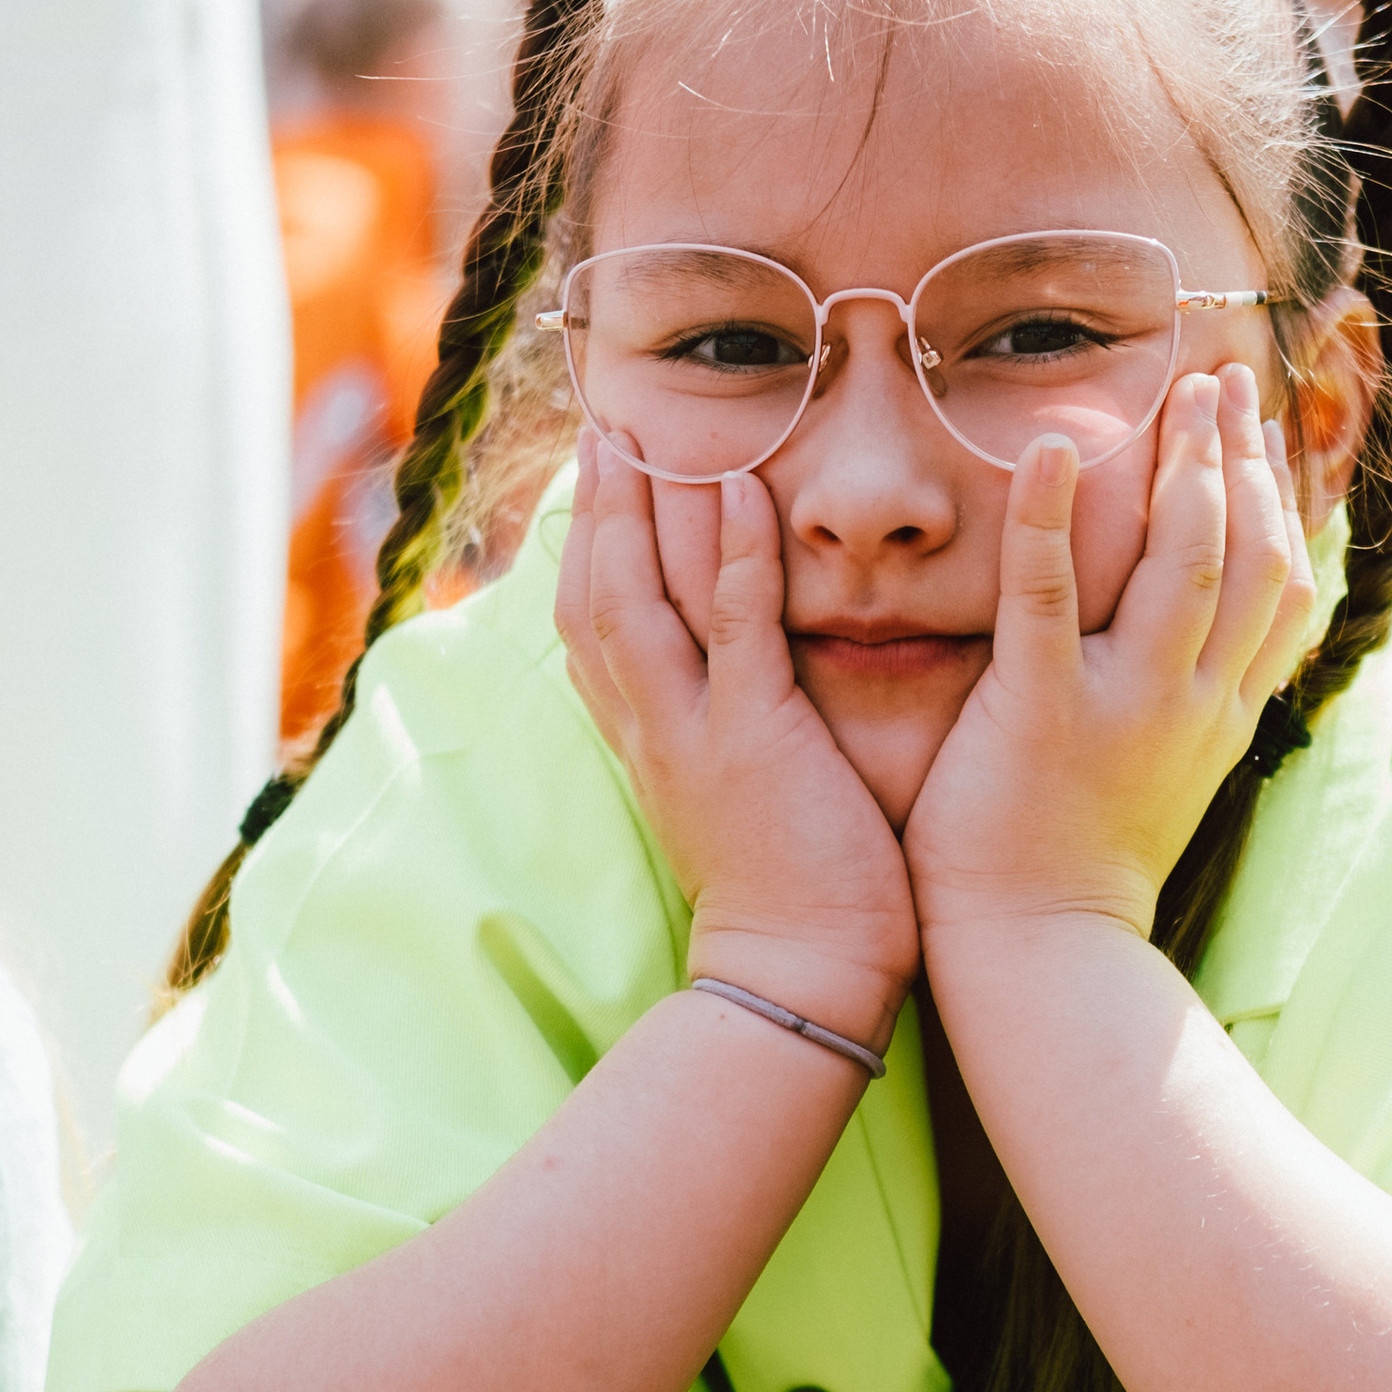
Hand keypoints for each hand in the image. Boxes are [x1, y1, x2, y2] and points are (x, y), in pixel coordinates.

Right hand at [556, 434, 916, 1045]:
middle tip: (603, 415)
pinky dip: (733, 556)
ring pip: (643, 595)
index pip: (592, 622)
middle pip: (595, 590)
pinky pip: (734, 629)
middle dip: (597, 500)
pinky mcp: (753, 740)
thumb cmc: (794, 887)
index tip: (597, 473)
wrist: (803, 976)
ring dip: (643, 503)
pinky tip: (740, 488)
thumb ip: (725, 722)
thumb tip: (736, 670)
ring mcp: (693, 731)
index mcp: (646, 737)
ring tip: (646, 422)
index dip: (588, 541)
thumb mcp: (735, 790)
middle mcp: (650, 725)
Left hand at [903, 364, 1315, 949]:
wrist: (1038, 954)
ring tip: (1177, 392)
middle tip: (1223, 379)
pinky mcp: (1041, 714)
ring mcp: (1125, 708)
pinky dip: (1050, 518)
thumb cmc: (1080, 865)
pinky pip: (1049, 599)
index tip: (1267, 432)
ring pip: (1184, 565)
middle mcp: (1194, 704)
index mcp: (1224, 715)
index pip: (1284, 587)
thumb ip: (1200, 698)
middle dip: (1244, 458)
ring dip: (1186, 467)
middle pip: (1248, 557)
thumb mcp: (1174, 775)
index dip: (1283, 500)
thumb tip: (1219, 636)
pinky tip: (1052, 449)